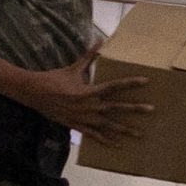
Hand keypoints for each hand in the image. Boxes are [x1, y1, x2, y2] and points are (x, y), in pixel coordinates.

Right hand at [19, 56, 153, 142]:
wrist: (34, 94)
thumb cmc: (54, 79)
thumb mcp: (73, 68)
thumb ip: (89, 56)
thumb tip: (99, 40)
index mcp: (88, 91)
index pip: (114, 86)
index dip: (130, 83)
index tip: (146, 81)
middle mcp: (88, 106)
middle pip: (116, 108)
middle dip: (134, 109)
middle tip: (151, 109)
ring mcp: (83, 118)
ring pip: (108, 126)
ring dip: (124, 130)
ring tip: (139, 135)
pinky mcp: (77, 126)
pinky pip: (94, 136)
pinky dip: (106, 141)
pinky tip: (118, 145)